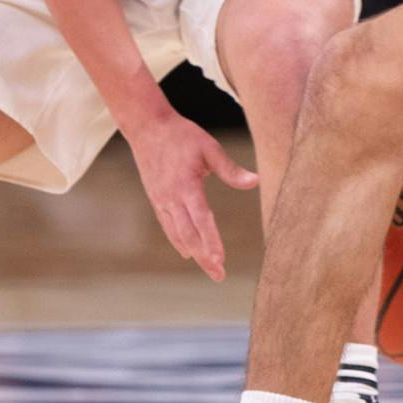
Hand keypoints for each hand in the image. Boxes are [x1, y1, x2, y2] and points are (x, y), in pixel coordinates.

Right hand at [123, 110, 259, 280]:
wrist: (147, 128)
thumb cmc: (182, 136)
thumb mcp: (209, 148)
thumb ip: (230, 169)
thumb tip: (255, 181)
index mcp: (186, 185)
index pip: (201, 219)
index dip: (211, 241)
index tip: (220, 260)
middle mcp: (171, 197)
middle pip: (188, 234)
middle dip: (204, 257)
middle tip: (219, 275)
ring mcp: (161, 200)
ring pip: (177, 234)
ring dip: (194, 253)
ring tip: (210, 269)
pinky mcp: (156, 199)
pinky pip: (168, 226)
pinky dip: (179, 241)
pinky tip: (189, 252)